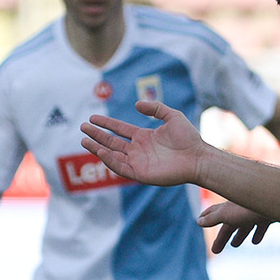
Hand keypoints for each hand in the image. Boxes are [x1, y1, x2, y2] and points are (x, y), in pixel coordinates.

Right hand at [81, 99, 207, 186]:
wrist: (197, 157)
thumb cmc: (188, 138)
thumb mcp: (172, 116)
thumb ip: (155, 108)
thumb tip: (137, 104)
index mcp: (144, 137)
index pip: (119, 129)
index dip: (106, 124)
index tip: (93, 118)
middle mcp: (138, 150)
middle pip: (112, 142)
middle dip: (97, 135)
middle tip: (82, 127)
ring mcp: (138, 162)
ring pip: (112, 155)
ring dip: (98, 148)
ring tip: (84, 140)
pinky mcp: (140, 174)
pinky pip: (121, 167)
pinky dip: (109, 160)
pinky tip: (100, 151)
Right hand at [201, 201, 275, 253]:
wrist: (275, 201)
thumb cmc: (248, 208)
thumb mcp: (226, 214)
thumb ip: (213, 218)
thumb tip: (198, 222)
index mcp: (228, 208)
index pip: (214, 212)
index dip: (206, 217)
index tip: (200, 220)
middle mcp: (240, 209)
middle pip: (229, 225)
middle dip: (223, 237)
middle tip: (216, 250)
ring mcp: (255, 212)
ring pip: (245, 225)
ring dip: (239, 235)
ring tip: (234, 245)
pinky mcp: (268, 215)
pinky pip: (260, 226)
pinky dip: (257, 233)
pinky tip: (255, 241)